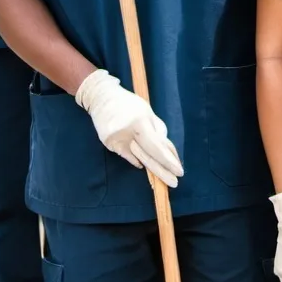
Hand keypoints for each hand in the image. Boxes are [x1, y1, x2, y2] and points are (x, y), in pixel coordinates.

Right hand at [75, 69, 182, 186]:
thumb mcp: (147, 112)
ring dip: (152, 167)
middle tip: (175, 183)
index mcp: (140, 121)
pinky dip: (137, 159)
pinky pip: (128, 156)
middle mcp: (127, 132)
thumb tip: (166, 150)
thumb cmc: (130, 104)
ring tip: (164, 178)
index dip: (169, 160)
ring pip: (139, 158)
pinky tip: (142, 162)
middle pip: (148, 157)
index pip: (157, 146)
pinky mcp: (109, 144)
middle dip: (163, 171)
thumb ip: (157, 130)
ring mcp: (116, 140)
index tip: (179, 171)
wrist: (102, 98)